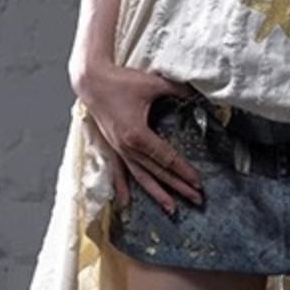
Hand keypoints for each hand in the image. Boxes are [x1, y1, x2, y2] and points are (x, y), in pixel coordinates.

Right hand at [69, 59, 204, 216]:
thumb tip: (198, 94)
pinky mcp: (113, 147)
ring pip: (141, 177)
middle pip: (158, 172)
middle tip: (197, 199)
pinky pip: (120, 172)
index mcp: (138, 135)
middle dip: (179, 187)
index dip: (184, 171)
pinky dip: (124, 188)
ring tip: (172, 208)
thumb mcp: (153, 83)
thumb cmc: (120, 81)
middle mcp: (127, 147)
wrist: (91, 81)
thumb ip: (178, 90)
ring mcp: (118, 150)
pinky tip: (126, 202)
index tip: (198, 182)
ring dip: (157, 193)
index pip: (167, 158)